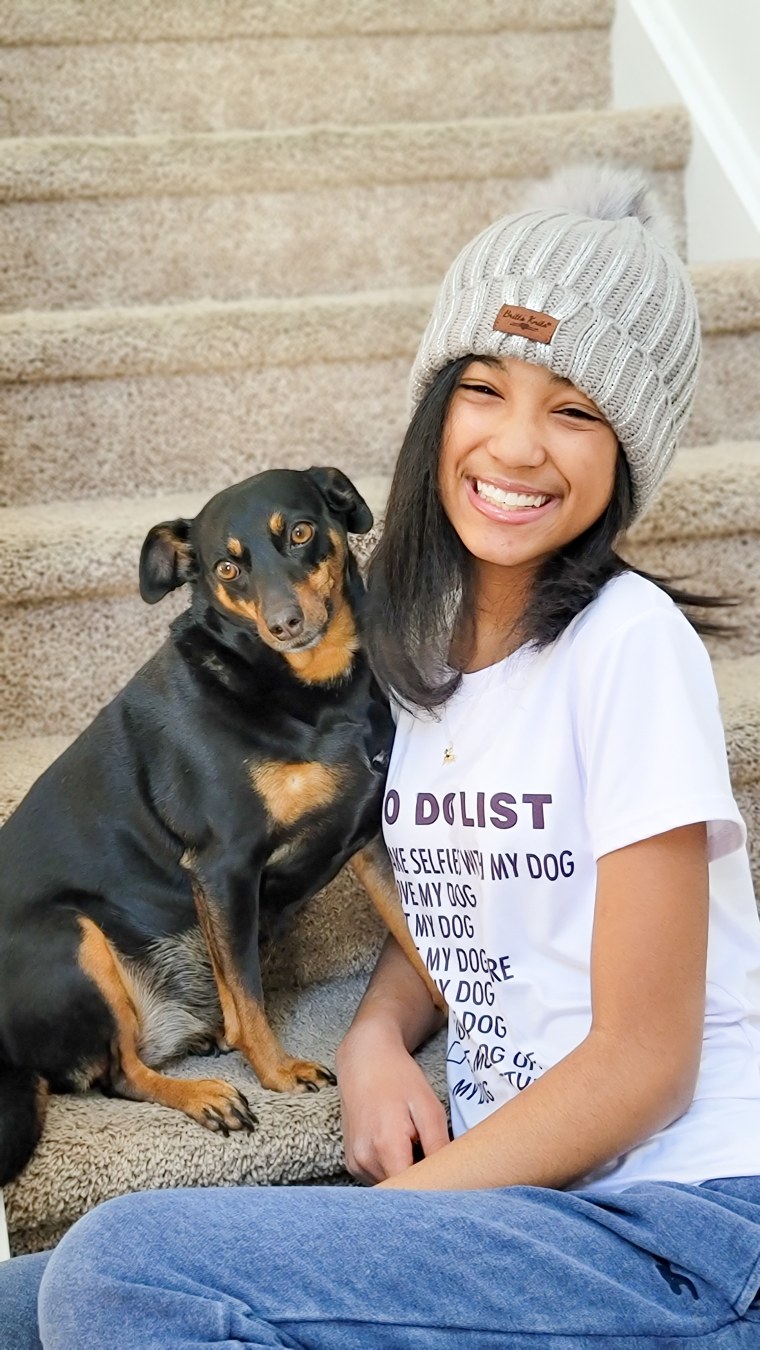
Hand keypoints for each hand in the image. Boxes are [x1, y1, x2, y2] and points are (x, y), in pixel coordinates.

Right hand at [336, 1026, 449, 1184]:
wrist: (364, 1060)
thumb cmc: (399, 1079)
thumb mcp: (428, 1107)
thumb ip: (439, 1146)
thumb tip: (452, 1178)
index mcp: (386, 1146)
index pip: (414, 1191)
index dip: (433, 1189)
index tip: (447, 1179)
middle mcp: (365, 1160)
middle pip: (402, 1191)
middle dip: (422, 1183)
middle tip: (436, 1161)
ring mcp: (355, 1164)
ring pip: (390, 1187)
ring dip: (406, 1176)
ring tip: (415, 1148)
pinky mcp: (352, 1163)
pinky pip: (378, 1179)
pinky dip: (392, 1171)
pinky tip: (399, 1149)